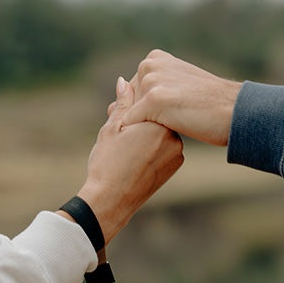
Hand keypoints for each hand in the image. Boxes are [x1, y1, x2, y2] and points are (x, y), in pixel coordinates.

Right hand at [67, 78, 183, 244]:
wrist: (111, 201)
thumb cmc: (107, 164)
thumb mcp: (111, 128)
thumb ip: (123, 103)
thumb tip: (124, 81)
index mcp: (158, 122)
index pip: (148, 101)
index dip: (130, 106)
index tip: (117, 116)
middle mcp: (173, 136)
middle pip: (155, 117)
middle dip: (138, 119)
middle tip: (118, 133)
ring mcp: (177, 152)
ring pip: (159, 133)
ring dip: (145, 134)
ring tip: (125, 148)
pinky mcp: (174, 166)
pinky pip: (164, 149)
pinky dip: (152, 149)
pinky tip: (135, 158)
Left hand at [121, 49, 241, 147]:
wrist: (233, 111)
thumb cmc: (208, 105)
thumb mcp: (178, 85)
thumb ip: (153, 84)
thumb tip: (119, 84)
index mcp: (154, 58)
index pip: (132, 93)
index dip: (143, 113)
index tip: (164, 121)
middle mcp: (149, 65)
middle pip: (127, 104)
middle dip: (138, 120)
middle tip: (164, 131)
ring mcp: (151, 81)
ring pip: (128, 116)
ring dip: (138, 130)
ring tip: (163, 134)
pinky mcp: (153, 99)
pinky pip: (131, 124)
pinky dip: (139, 137)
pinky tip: (156, 142)